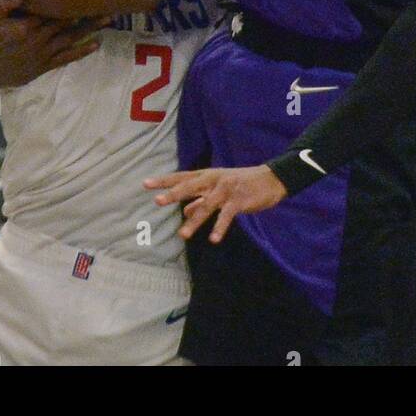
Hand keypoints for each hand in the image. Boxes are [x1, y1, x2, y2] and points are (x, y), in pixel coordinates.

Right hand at [0, 0, 100, 87]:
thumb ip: (4, 3)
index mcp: (27, 24)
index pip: (53, 8)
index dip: (71, 0)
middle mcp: (38, 38)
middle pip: (68, 21)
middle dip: (87, 11)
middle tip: (108, 1)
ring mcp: (43, 53)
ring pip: (71, 38)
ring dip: (90, 28)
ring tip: (108, 19)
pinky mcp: (44, 66)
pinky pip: (66, 58)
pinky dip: (82, 51)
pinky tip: (96, 44)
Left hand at [145, 164, 287, 242]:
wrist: (270, 179)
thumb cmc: (241, 183)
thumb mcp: (219, 188)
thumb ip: (201, 199)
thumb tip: (185, 210)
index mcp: (207, 176)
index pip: (181, 177)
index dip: (164, 181)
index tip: (146, 184)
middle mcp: (214, 180)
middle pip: (190, 186)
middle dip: (173, 194)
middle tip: (157, 201)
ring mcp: (226, 190)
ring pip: (207, 205)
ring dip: (195, 221)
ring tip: (183, 235)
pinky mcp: (239, 200)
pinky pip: (227, 216)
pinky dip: (220, 228)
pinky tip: (213, 240)